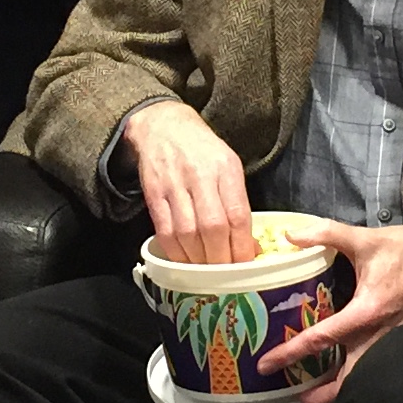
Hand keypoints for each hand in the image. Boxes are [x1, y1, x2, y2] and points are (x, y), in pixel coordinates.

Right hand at [124, 100, 253, 262]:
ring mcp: (174, 185)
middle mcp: (200, 176)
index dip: (241, 246)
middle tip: (226, 275)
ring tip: (206, 272)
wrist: (163, 127)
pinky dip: (175, 252)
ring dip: (198, 260)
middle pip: (212, 227)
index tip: (246, 266)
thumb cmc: (203, 151)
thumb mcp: (229, 166)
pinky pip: (164, 231)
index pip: (237, 215)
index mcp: (225, 168)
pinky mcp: (153, 194)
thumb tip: (248, 246)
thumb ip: (238, 203)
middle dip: (220, 258)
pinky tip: (184, 260)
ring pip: (187, 234)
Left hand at [258, 217, 402, 402]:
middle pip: (347, 380)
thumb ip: (326, 233)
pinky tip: (341, 371)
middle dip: (321, 396)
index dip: (290, 353)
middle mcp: (377, 334)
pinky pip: (374, 366)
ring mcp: (390, 342)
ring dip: (339, 389)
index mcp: (366, 311)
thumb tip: (291, 234)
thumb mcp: (366, 239)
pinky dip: (356, 375)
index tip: (268, 365)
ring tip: (316, 393)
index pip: (321, 339)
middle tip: (298, 397)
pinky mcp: (398, 341)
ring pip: (363, 378)